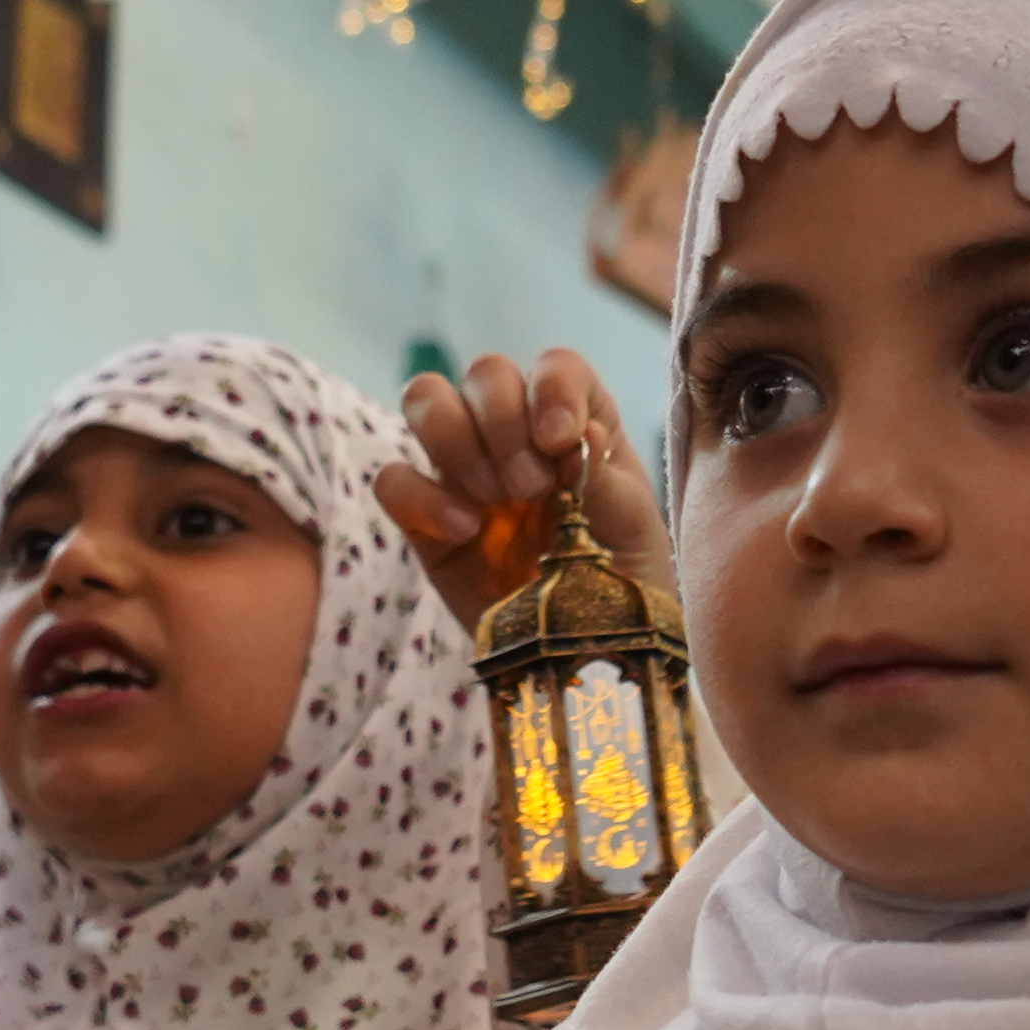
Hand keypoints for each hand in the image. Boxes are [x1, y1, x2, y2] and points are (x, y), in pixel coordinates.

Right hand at [377, 348, 669, 630]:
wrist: (584, 662)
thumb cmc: (623, 590)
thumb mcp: (636, 540)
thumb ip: (611, 489)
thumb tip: (584, 436)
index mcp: (577, 425)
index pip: (555, 367)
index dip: (551, 388)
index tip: (562, 440)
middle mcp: (517, 435)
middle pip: (485, 372)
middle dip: (504, 421)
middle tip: (532, 487)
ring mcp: (465, 473)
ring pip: (426, 399)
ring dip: (457, 439)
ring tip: (495, 499)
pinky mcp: (426, 521)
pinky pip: (392, 479)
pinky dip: (419, 496)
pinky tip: (463, 530)